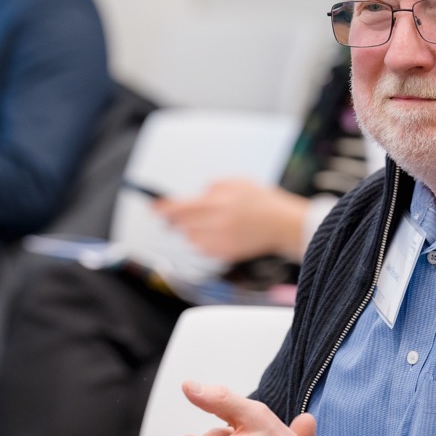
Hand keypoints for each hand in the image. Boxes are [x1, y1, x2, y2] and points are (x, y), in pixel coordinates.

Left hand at [154, 179, 310, 261]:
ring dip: (191, 230)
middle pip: (181, 225)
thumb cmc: (263, 201)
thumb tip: (196, 195)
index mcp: (217, 203)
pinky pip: (202, 248)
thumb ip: (213, 186)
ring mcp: (220, 241)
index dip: (162, 208)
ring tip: (208, 222)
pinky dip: (203, 241)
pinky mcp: (225, 253)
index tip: (153, 207)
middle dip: (175, 219)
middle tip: (175, 215)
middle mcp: (216, 223)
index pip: (179, 207)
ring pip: (190, 238)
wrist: (283, 225)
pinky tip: (217, 233)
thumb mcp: (237, 182)